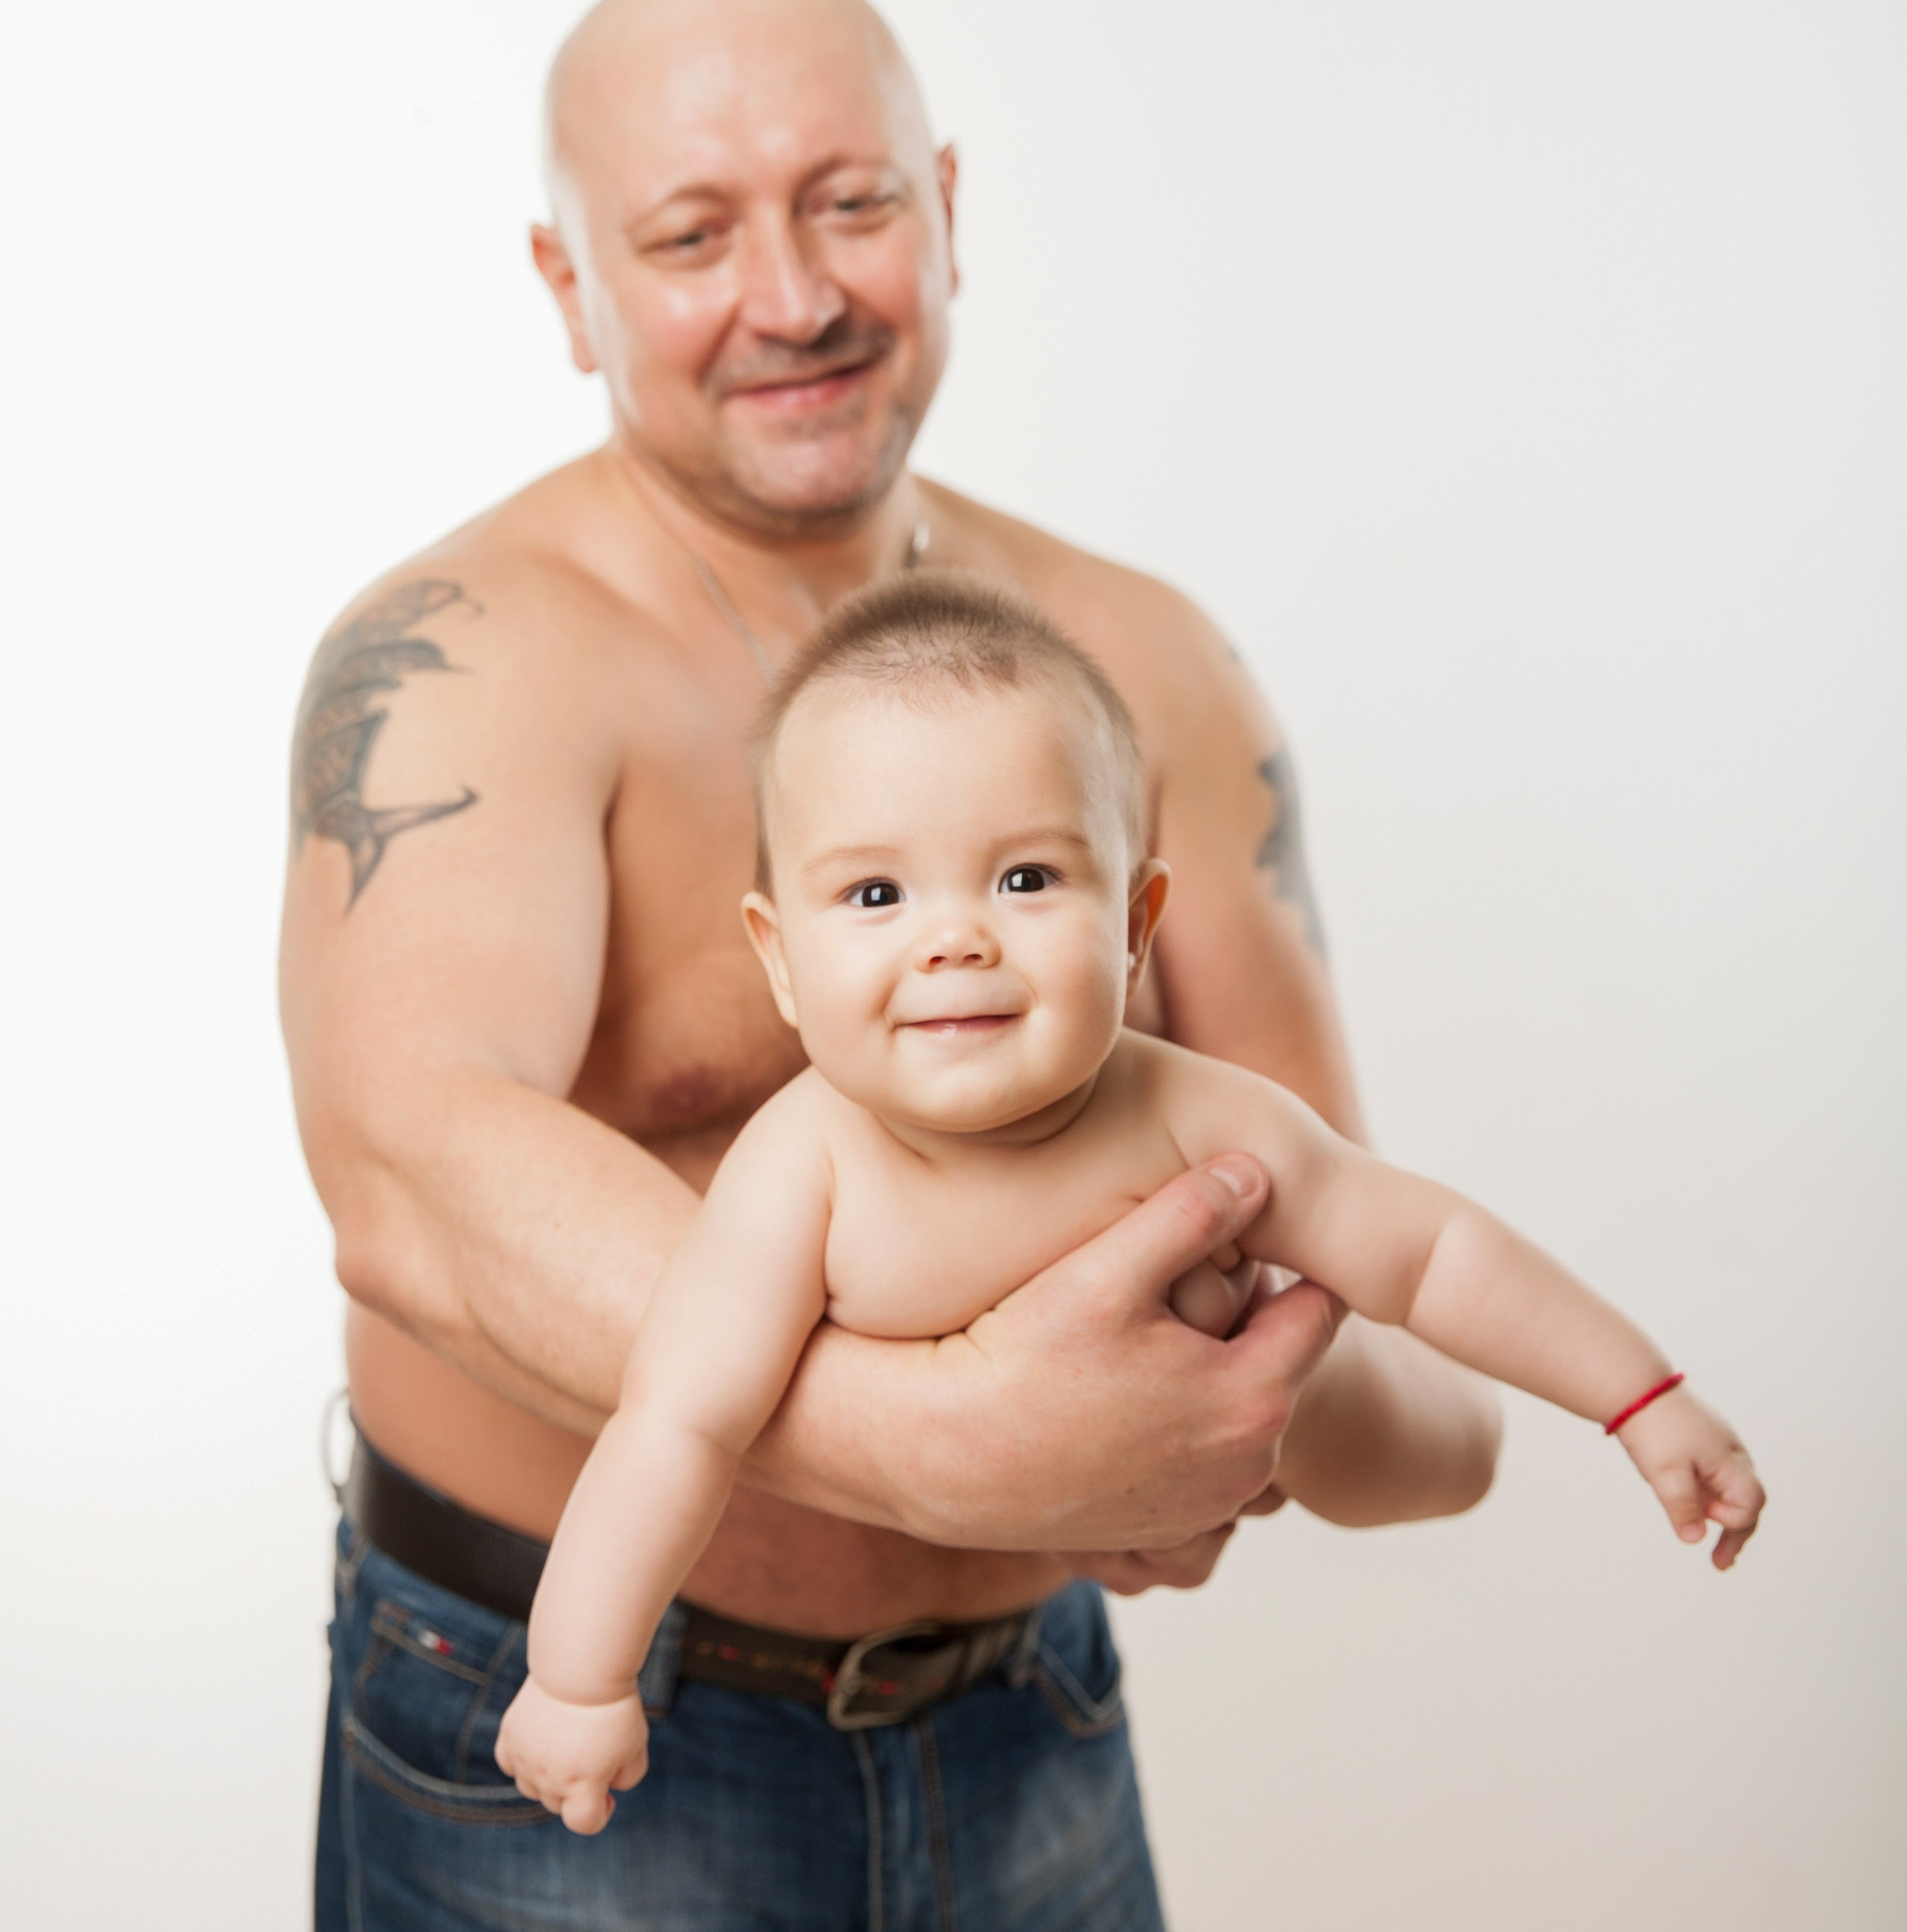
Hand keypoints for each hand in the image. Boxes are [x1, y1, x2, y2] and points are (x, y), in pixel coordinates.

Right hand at [494, 1675, 648, 1834]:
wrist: (581, 1666)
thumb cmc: (613, 1708)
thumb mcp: (635, 1745)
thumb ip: (626, 1776)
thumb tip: (608, 1787)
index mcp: (582, 1786)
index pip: (584, 1823)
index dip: (600, 1815)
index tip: (608, 1795)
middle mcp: (548, 1779)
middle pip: (558, 1804)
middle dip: (576, 1790)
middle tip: (593, 1756)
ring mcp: (524, 1758)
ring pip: (532, 1787)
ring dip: (549, 1778)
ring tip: (568, 1745)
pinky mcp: (510, 1735)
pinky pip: (510, 1763)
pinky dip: (522, 1761)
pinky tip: (541, 1743)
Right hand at [757, 1156, 1344, 1551]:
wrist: (942, 1458)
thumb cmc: (1019, 1359)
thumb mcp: (1104, 1271)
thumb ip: (1191, 1213)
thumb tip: (1258, 1169)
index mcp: (1253, 1398)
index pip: (1318, 1306)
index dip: (1279, 1263)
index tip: (1236, 1239)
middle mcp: (1247, 1468)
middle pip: (1282, 1362)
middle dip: (1247, 1319)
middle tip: (1182, 1279)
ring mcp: (1207, 1511)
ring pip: (1243, 1418)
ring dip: (1216, 1379)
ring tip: (1145, 1339)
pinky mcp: (1166, 1537)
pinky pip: (1203, 1472)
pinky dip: (1183, 1439)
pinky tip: (1127, 1405)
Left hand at [1616, 1387, 1765, 1570]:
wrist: (1634, 1387)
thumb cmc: (1653, 1428)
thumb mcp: (1666, 1473)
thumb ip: (1683, 1507)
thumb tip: (1695, 1539)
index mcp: (1731, 1460)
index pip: (1749, 1504)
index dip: (1732, 1523)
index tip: (1706, 1525)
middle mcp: (1732, 1453)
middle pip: (1747, 1500)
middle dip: (1736, 1533)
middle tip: (1721, 1563)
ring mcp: (1718, 1446)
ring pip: (1731, 1488)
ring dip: (1724, 1517)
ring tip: (1718, 1551)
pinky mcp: (1701, 1442)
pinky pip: (1715, 1476)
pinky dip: (1710, 1499)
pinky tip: (1697, 1511)